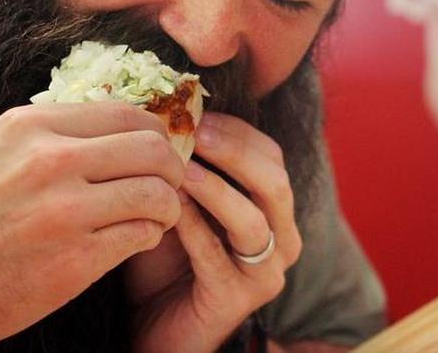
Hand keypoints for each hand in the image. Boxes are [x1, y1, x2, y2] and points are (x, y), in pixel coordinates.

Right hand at [0, 101, 183, 351]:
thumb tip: (122, 125)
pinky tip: (134, 240)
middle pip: (152, 148)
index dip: (155, 133)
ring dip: (167, 206)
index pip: (126, 113)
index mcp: (30, 127)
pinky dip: (149, 237)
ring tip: (156, 216)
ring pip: (157, 193)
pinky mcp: (74, 260)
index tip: (159, 150)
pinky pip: (142, 235)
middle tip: (169, 183)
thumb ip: (55, 136)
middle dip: (173, 167)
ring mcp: (63, 212)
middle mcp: (49, 161)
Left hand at [128, 113, 301, 352]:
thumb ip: (185, 167)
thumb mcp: (181, 203)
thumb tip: (167, 112)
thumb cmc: (167, 258)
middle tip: (194, 131)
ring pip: (252, 220)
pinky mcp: (237, 299)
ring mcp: (264, 272)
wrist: (155, 324)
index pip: (272, 157)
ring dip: (214, 188)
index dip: (238, 131)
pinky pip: (215, 255)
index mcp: (275, 210)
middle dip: (234, 152)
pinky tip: (168, 207)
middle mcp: (282, 239)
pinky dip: (192, 225)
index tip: (197, 112)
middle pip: (274, 182)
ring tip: (179, 167)